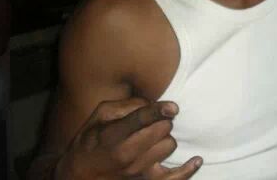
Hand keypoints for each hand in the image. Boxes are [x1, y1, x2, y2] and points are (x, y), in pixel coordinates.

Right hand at [56, 98, 201, 178]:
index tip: (173, 107)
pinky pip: (174, 178)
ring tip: (155, 139)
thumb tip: (150, 103)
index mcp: (113, 136)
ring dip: (166, 139)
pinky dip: (187, 169)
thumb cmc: (91, 141)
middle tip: (154, 122)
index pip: (140, 120)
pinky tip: (196, 160)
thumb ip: (125, 106)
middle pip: (162, 130)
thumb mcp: (99, 117)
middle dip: (162, 121)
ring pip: (169, 146)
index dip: (159, 111)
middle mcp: (126, 155)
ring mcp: (138, 172)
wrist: (79, 176)